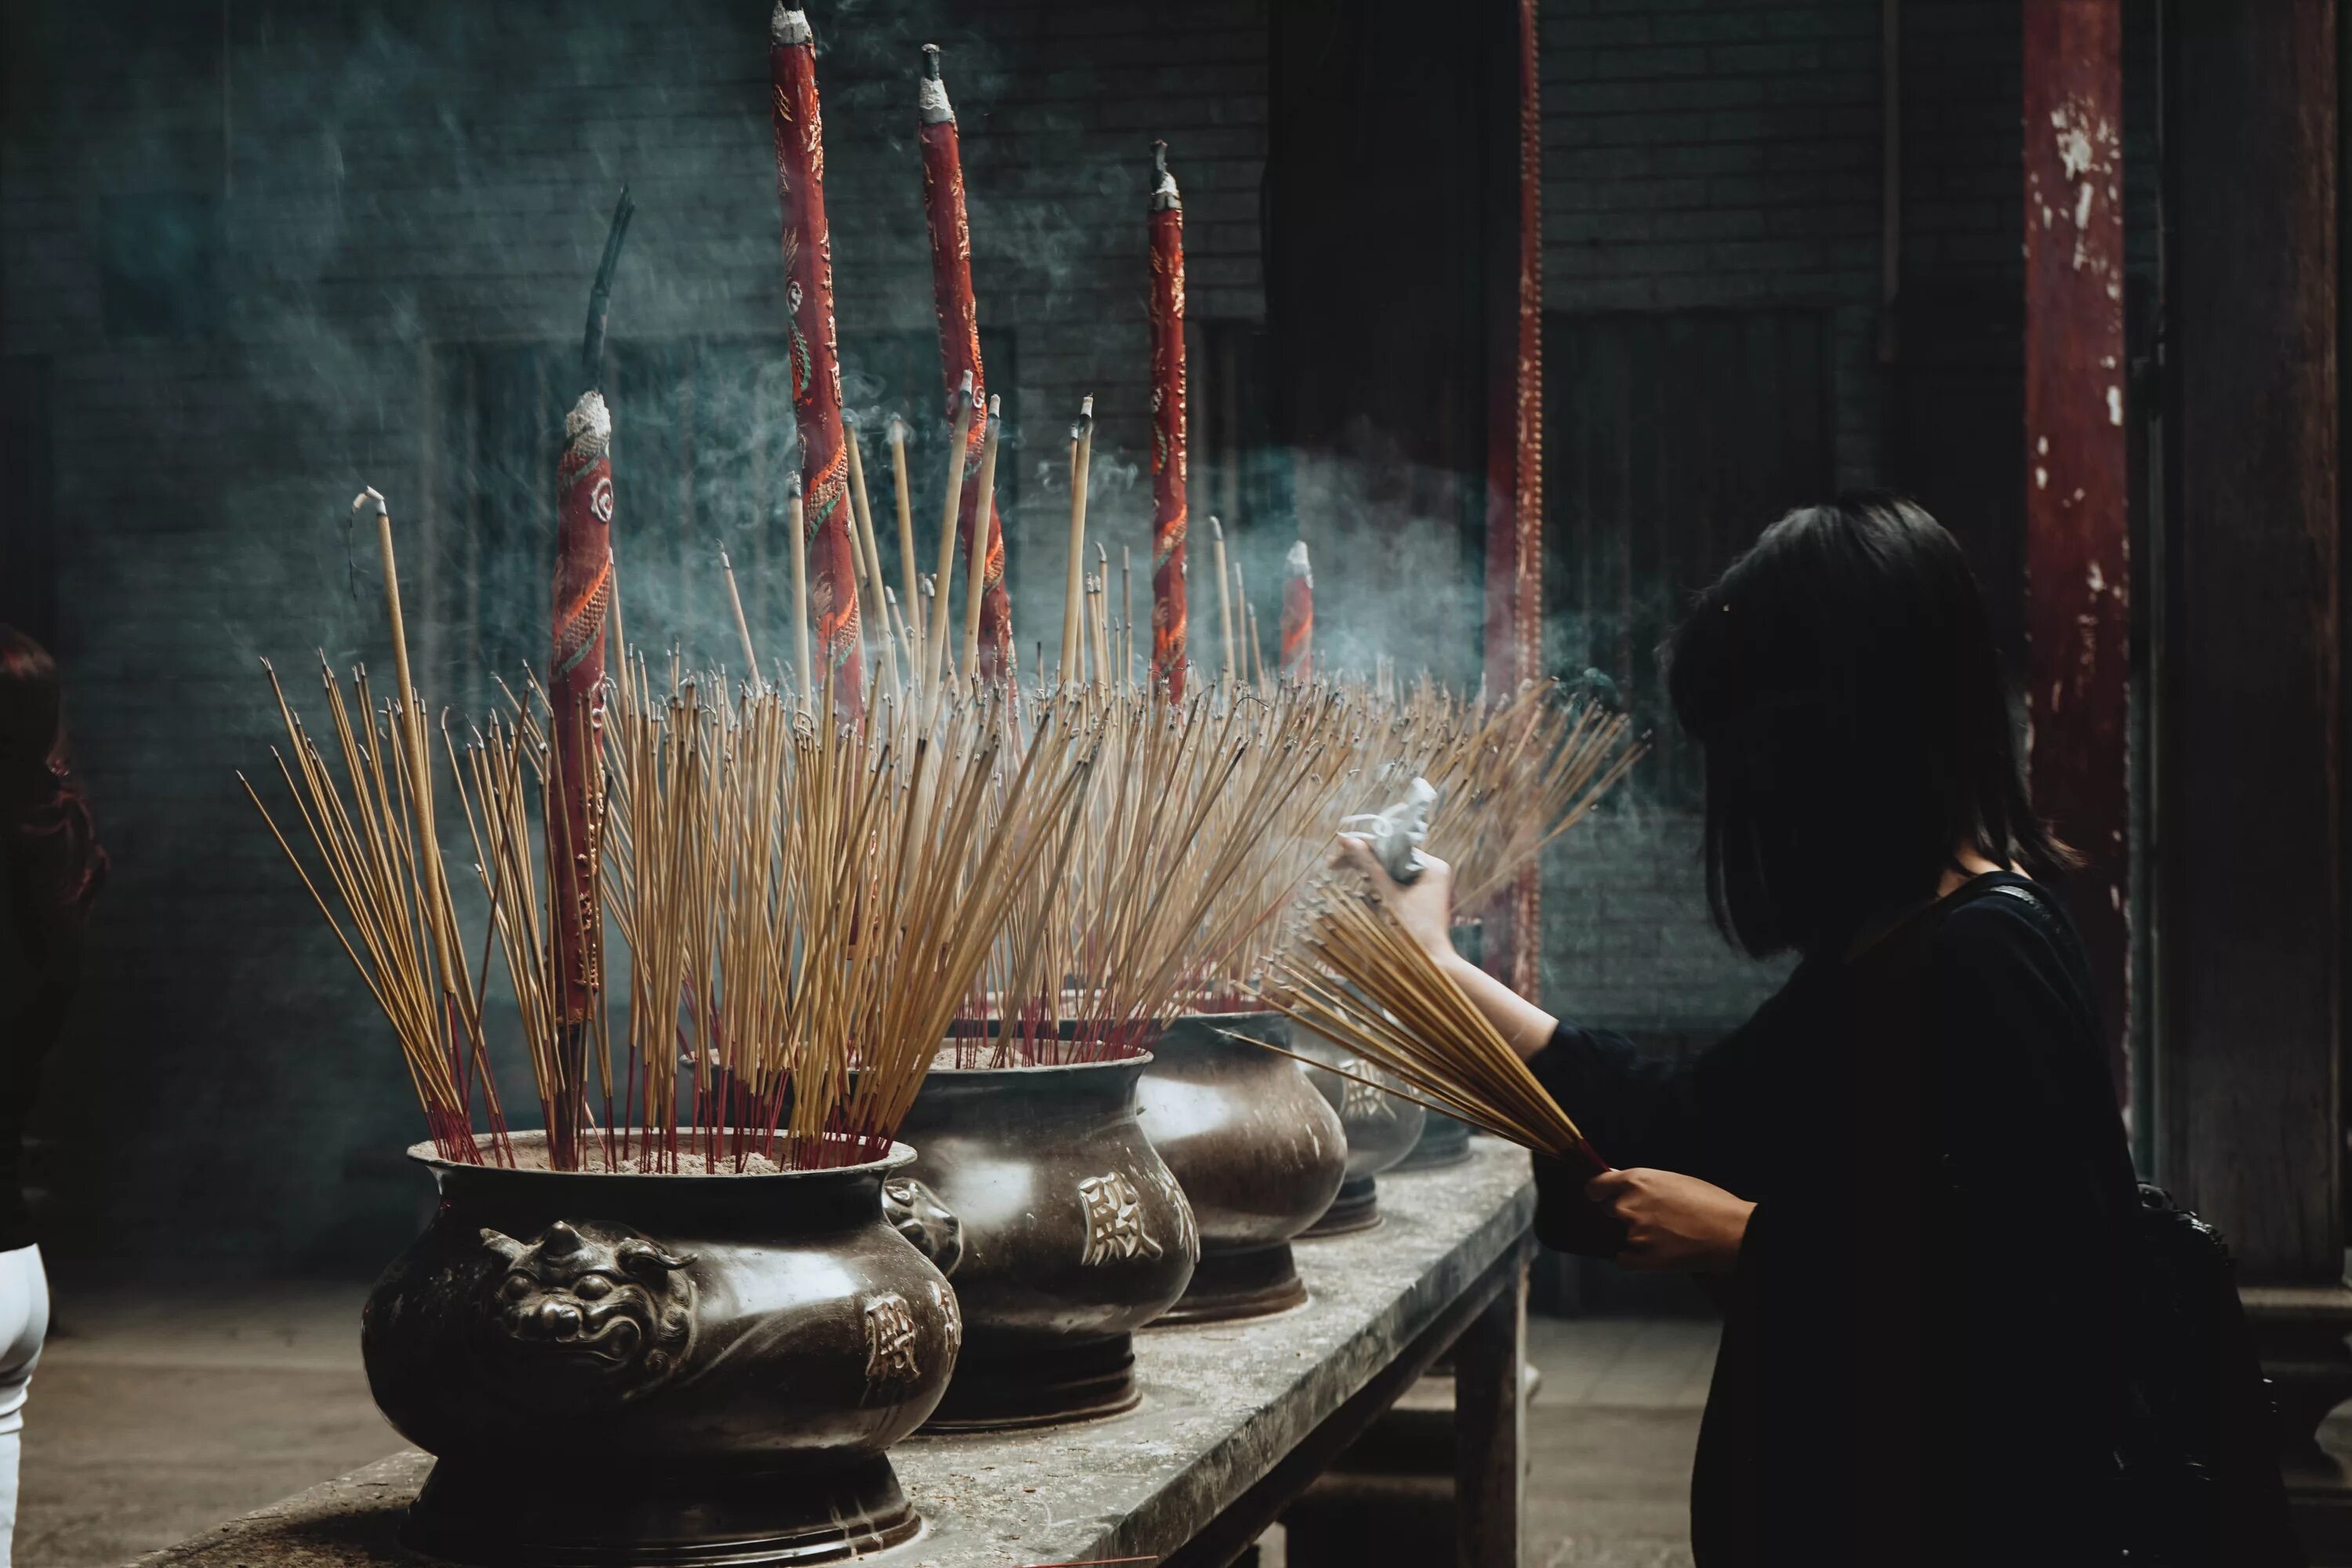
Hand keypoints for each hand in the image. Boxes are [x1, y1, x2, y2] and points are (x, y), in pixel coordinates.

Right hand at [1330, 834, 1456, 962]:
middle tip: (1333, 863)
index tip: (1340, 843)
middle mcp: (1431, 870)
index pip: (1394, 846)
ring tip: (1344, 873)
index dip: (1365, 844)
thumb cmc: (1415, 932)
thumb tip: (1348, 840)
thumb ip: (1370, 867)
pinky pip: (1395, 882)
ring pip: (1391, 869)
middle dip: (1364, 860)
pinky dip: (1378, 884)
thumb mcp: (1389, 896)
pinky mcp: (1418, 895)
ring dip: (1368, 872)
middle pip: (1391, 856)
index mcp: (1432, 866)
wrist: (1431, 964)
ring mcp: (1426, 882)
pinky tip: (1364, 889)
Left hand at [1584, 1167, 1754, 1272]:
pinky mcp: (1643, 1257)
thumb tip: (1619, 1180)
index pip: (1595, 1187)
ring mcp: (1633, 1233)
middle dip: (1623, 1215)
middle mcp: (1628, 1205)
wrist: (1730, 1231)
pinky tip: (1654, 1253)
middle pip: (1608, 1211)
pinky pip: (1623, 1259)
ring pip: (1619, 1236)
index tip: (1599, 1198)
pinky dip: (1634, 1258)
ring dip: (1634, 1237)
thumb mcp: (1673, 1179)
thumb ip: (1643, 1183)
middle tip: (1650, 1219)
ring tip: (1664, 1236)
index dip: (1598, 1193)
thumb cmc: (1709, 1202)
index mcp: (1635, 1180)